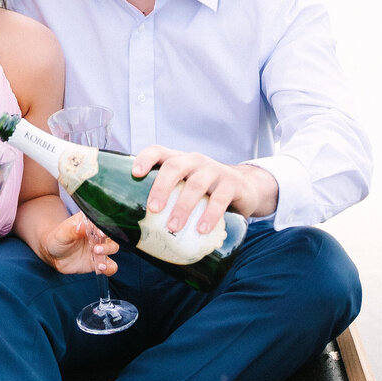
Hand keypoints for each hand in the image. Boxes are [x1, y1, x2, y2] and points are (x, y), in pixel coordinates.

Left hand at [41, 212, 118, 276]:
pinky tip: (102, 269)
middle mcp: (98, 234)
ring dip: (108, 254)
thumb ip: (71, 231)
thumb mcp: (61, 234)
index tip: (100, 234)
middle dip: (107, 243)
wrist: (54, 255)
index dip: (103, 227)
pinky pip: (110, 265)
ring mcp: (100, 247)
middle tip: (96, 249)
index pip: (101, 222)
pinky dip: (109, 268)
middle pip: (111, 235)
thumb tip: (81, 226)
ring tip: (100, 262)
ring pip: (113, 248)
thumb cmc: (58, 240)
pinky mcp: (99, 261)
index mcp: (90, 222)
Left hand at [130, 147, 278, 235]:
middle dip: (161, 187)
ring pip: (196, 184)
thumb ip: (169, 200)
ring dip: (183, 206)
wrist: (246, 189)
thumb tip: (138, 230)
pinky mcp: (233, 184)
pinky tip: (201, 229)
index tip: (135, 173)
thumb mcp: (187, 188)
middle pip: (175, 166)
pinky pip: (220, 199)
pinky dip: (210, 215)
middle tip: (153, 209)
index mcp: (180, 160)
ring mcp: (215, 171)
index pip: (159, 151)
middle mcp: (195, 161)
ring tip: (174, 228)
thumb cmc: (206, 192)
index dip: (145, 159)